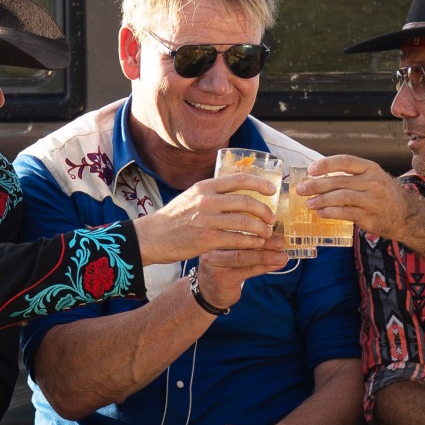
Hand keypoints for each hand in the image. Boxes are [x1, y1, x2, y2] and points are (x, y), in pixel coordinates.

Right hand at [133, 173, 278, 264]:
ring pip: (244, 221)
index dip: (260, 183)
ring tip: (266, 233)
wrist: (152, 237)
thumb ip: (212, 193)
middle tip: (271, 218)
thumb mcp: (191, 196)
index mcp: (205, 187)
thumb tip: (235, 191)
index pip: (239, 179)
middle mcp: (207, 200)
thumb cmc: (173, 218)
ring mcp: (207, 220)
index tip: (272, 190)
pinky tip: (256, 244)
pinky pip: (236, 239)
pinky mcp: (206, 239)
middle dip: (264, 210)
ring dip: (260, 228)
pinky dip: (250, 242)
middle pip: (246, 201)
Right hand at [193, 233, 288, 311]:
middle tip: (281, 242)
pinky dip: (264, 267)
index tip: (275, 230)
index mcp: (215, 235)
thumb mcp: (236, 251)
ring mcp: (214, 263)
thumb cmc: (226, 267)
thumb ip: (254, 244)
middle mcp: (212, 247)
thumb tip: (279, 239)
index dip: (258, 228)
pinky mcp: (221, 278)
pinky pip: (246, 271)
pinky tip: (276, 265)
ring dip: (266, 256)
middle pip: (240, 242)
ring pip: (243, 257)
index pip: (237, 228)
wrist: (209, 292)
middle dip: (264, 242)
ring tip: (282, 256)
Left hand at [296, 154, 415, 241]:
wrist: (406, 215)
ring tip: (308, 203)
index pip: (345, 161)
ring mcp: (372, 200)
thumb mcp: (373, 178)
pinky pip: (345, 213)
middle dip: (316, 185)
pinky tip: (321, 213)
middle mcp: (372, 182)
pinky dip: (330, 213)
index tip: (311, 169)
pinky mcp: (369, 216)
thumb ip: (351, 176)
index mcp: (371, 168)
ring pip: (341, 197)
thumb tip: (320, 177)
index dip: (326, 164)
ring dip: (321, 200)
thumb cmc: (384, 195)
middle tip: (301, 189)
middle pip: (339, 181)